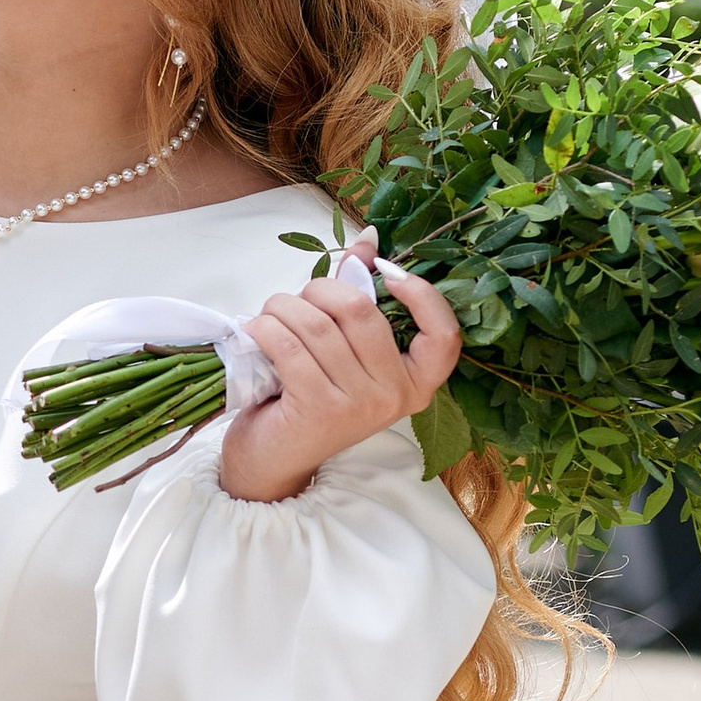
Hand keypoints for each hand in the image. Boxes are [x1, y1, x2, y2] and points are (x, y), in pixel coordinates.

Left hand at [217, 235, 462, 506]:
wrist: (272, 460)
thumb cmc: (310, 397)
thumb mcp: (342, 352)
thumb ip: (359, 298)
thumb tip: (368, 241)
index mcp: (415, 382)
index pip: (444, 335)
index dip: (422, 295)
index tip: (387, 272)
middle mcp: (395, 396)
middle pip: (361, 312)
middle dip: (319, 290)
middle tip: (295, 300)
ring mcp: (359, 405)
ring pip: (318, 325)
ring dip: (282, 307)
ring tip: (269, 315)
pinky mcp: (318, 409)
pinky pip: (290, 347)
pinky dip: (265, 328)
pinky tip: (256, 329)